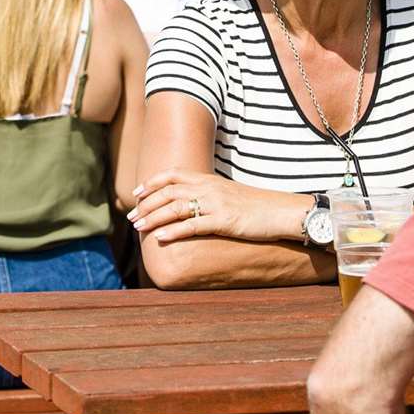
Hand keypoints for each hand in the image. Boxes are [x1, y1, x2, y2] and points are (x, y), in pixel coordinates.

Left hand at [129, 168, 307, 243]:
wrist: (283, 211)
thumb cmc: (257, 206)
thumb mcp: (229, 195)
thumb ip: (209, 196)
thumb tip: (192, 205)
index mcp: (209, 179)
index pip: (173, 174)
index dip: (152, 182)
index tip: (136, 193)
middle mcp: (209, 187)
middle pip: (168, 191)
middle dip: (146, 204)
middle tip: (131, 217)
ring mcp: (216, 203)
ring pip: (176, 207)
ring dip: (153, 217)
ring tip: (138, 228)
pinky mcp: (224, 221)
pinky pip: (193, 225)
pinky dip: (174, 231)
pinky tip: (161, 238)